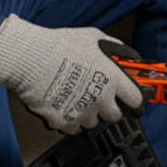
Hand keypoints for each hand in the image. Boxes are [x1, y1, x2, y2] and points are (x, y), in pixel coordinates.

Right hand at [0, 16, 145, 132]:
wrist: (30, 58)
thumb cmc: (61, 46)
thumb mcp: (95, 38)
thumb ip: (114, 49)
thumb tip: (127, 55)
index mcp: (112, 79)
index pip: (136, 100)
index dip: (135, 101)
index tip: (132, 102)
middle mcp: (101, 99)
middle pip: (114, 116)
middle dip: (108, 108)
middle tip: (97, 98)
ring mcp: (82, 113)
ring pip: (93, 123)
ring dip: (88, 114)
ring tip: (76, 97)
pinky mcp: (64, 122)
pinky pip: (74, 129)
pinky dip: (71, 121)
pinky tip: (64, 106)